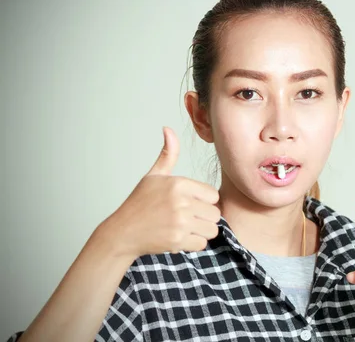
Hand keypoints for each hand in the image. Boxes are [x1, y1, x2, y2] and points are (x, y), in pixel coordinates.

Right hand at [98, 126, 220, 258]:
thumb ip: (167, 154)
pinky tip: (180, 237)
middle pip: (215, 213)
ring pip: (212, 229)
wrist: (122, 232)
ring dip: (201, 231)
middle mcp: (181, 202)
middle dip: (204, 217)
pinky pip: (202, 243)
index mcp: (179, 184)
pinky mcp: (177, 240)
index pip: (213, 195)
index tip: (191, 203)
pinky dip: (193, 243)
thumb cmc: (139, 203)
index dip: (204, 201)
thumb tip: (168, 129)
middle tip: (188, 218)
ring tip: (186, 227)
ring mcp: (180, 222)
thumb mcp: (153, 176)